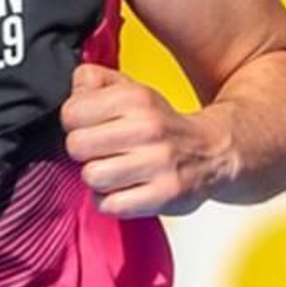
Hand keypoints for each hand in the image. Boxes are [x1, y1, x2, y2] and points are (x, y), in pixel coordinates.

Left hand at [61, 63, 229, 218]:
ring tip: (113, 171)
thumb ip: (95, 81)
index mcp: (136, 98)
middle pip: (77, 146)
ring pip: (92, 177)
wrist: (213, 151)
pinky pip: (110, 205)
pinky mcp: (163, 195)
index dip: (74, 122)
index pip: (72, 113)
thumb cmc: (160, 124)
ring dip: (97, 178)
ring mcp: (158, 163)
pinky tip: (123, 190)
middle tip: (100, 151)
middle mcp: (149, 128)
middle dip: (82, 151)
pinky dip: (110, 201)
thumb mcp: (131, 90)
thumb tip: (75, 89)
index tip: (89, 126)